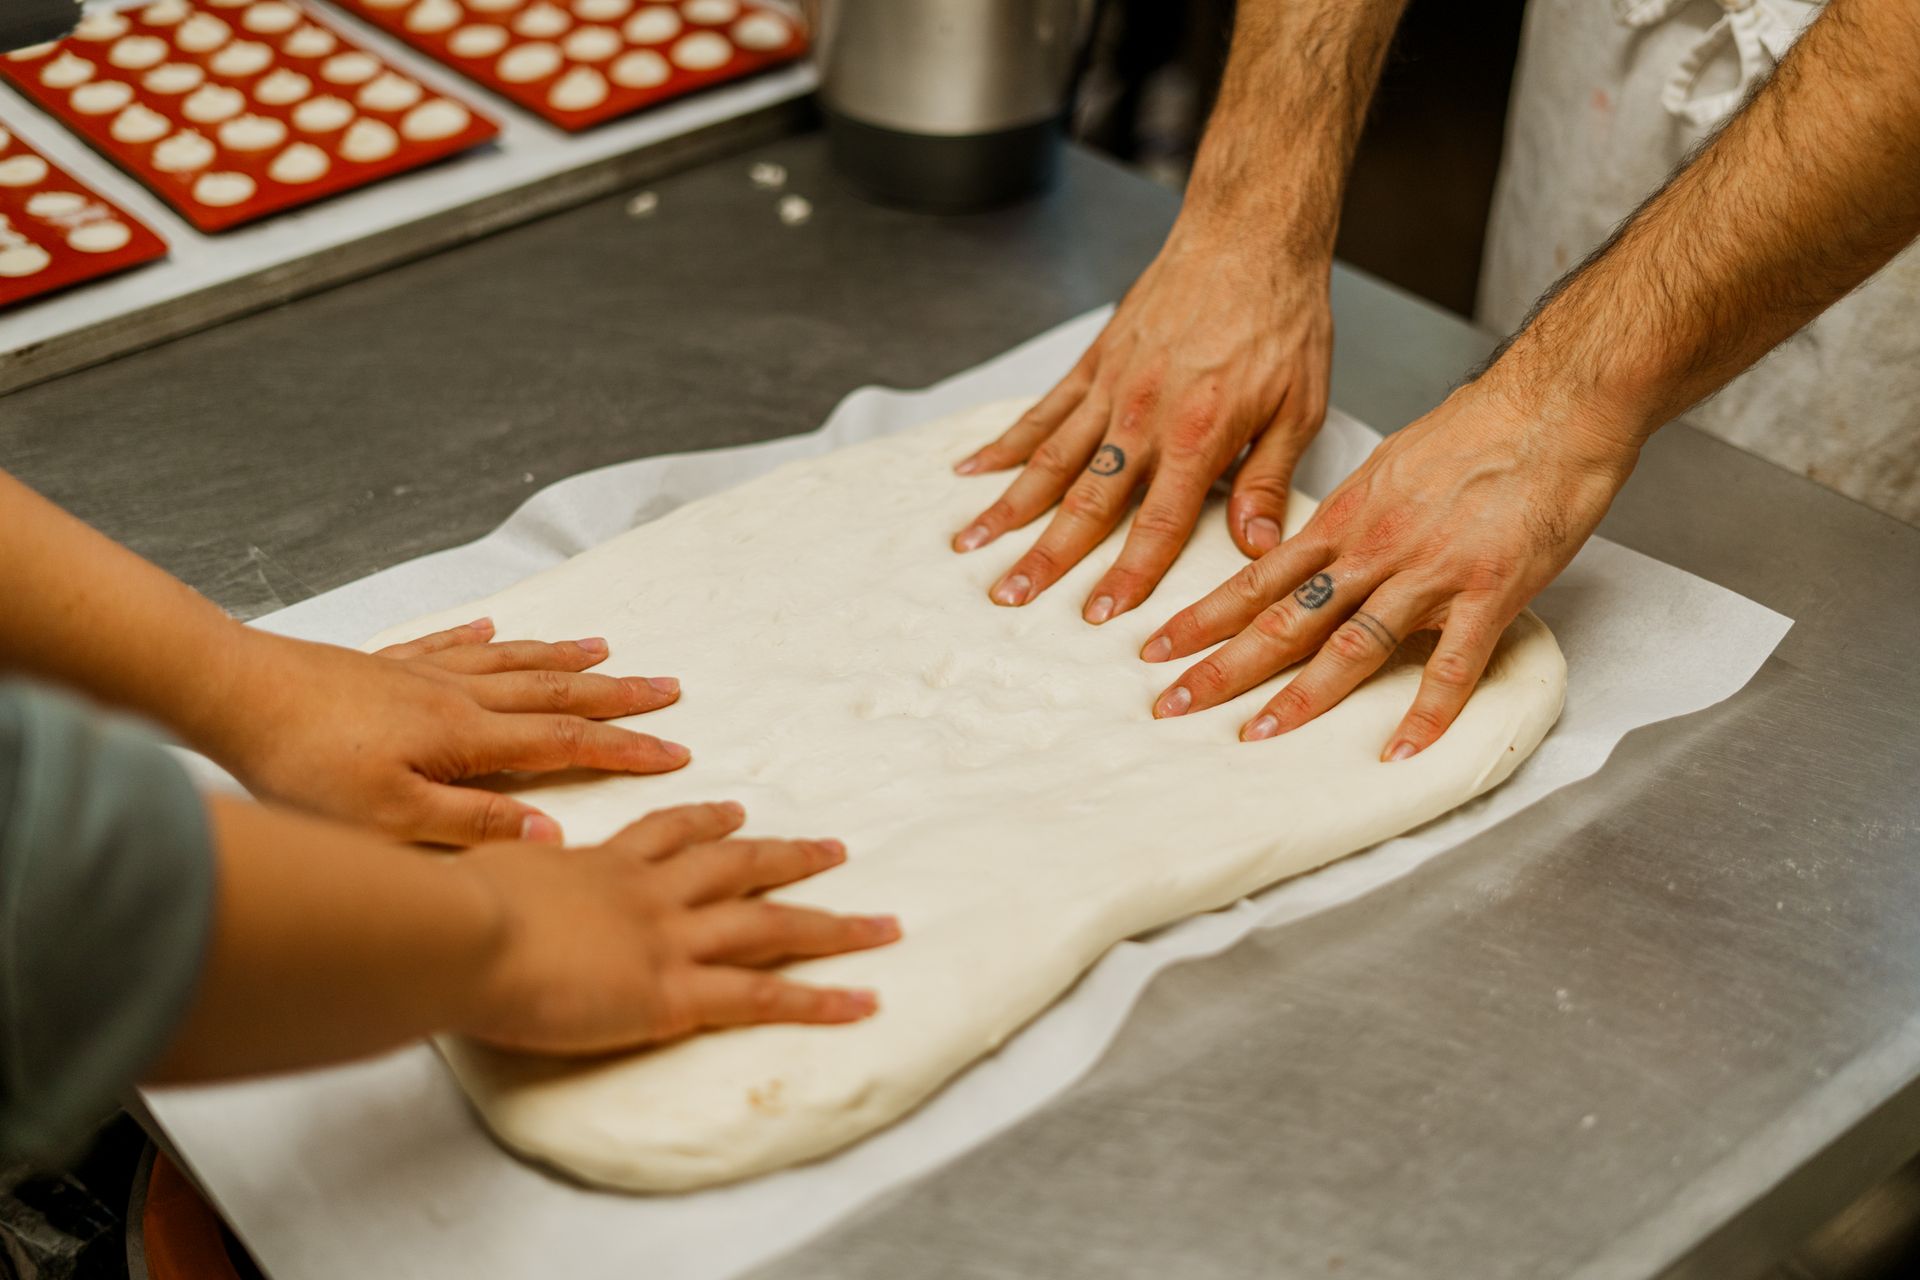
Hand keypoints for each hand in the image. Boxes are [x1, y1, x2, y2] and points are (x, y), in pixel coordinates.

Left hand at [206, 618, 688, 845]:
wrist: (233, 693)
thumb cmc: (303, 766)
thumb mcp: (389, 819)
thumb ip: (473, 825)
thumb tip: (552, 838)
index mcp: (467, 737)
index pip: (566, 743)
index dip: (625, 749)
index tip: (676, 752)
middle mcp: (457, 695)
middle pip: (554, 690)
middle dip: (617, 694)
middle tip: (669, 687)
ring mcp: (421, 672)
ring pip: (512, 661)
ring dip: (566, 657)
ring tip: (608, 648)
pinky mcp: (383, 664)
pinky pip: (449, 642)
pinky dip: (483, 637)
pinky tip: (494, 627)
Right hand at [461, 802, 898, 1054]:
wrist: (457, 932)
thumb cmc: (444, 911)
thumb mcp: (467, 877)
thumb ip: (485, 877)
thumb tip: (454, 880)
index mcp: (598, 866)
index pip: (665, 835)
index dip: (705, 823)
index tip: (734, 812)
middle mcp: (647, 893)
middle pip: (737, 866)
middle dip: (789, 857)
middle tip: (835, 850)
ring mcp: (667, 939)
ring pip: (771, 925)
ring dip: (834, 924)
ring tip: (884, 925)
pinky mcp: (674, 992)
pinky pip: (764, 996)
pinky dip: (820, 998)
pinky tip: (864, 1000)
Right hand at [950, 223, 1332, 623]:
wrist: (1250, 237)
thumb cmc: (1282, 319)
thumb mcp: (1300, 407)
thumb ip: (1269, 481)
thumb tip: (1257, 550)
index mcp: (1198, 435)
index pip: (1156, 523)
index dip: (1127, 575)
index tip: (1099, 615)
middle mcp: (1143, 415)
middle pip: (1084, 501)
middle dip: (1046, 556)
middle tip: (1009, 596)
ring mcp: (1111, 387)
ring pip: (1049, 458)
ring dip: (1009, 507)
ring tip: (970, 545)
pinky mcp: (1095, 361)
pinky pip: (1043, 410)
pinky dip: (1006, 442)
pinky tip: (974, 470)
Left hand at [1139, 382, 1637, 756]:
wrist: (1552, 405)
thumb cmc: (1477, 432)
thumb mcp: (1387, 469)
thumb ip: (1349, 520)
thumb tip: (1315, 551)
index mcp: (1344, 521)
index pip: (1256, 579)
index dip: (1203, 618)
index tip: (1155, 649)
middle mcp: (1372, 550)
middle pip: (1283, 618)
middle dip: (1222, 667)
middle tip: (1171, 706)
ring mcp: (1429, 573)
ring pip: (1350, 644)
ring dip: (1301, 697)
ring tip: (1257, 736)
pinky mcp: (1490, 592)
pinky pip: (1452, 664)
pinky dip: (1427, 712)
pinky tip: (1401, 749)